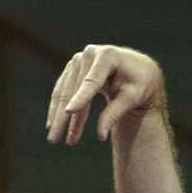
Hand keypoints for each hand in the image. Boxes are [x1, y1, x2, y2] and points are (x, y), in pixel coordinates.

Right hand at [47, 44, 163, 144]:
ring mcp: (78, 60)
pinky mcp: (72, 68)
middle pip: (74, 89)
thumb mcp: (132, 98)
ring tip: (54, 138)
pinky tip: (52, 124)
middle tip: (54, 139)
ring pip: (64, 92)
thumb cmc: (139, 82)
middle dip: (65, 116)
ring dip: (58, 116)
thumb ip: (115, 114)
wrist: (138, 69)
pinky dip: (57, 108)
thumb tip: (100, 135)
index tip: (69, 111)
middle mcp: (90, 53)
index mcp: (108, 56)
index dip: (81, 97)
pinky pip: (62, 90)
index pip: (92, 81)